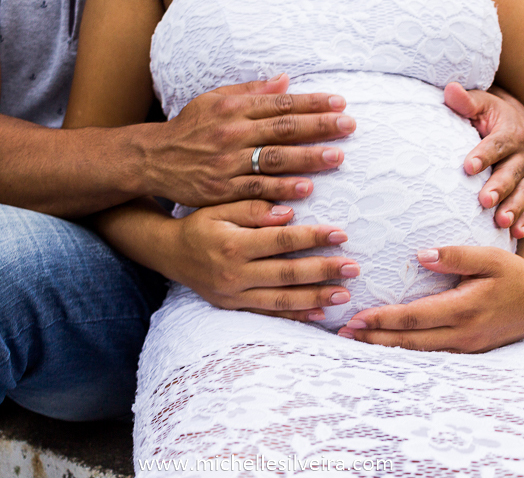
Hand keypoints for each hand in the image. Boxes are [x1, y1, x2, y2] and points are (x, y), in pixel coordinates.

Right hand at [145, 74, 355, 206]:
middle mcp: (232, 133)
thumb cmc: (190, 127)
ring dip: (308, 158)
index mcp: (232, 108)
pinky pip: (257, 188)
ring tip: (337, 157)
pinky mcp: (222, 189)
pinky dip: (282, 189)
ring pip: (274, 159)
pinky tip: (305, 189)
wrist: (154, 159)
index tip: (340, 103)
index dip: (311, 103)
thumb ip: (250, 92)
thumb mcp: (213, 100)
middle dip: (318, 127)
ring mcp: (227, 162)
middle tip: (349, 126)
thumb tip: (285, 80)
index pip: (279, 103)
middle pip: (282, 129)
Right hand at [161, 200, 359, 321]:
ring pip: (281, 301)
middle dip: (323, 271)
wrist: (170, 253)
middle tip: (353, 267)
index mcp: (233, 244)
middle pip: (286, 275)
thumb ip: (254, 208)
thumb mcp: (220, 206)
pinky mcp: (233, 308)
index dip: (313, 238)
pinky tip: (321, 314)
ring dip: (316, 298)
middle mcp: (234, 274)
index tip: (341, 234)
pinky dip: (297, 316)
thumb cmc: (200, 224)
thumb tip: (289, 213)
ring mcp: (234, 295)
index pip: (281, 241)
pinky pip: (269, 315)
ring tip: (345, 294)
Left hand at [337, 246, 523, 351]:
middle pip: (410, 341)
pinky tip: (387, 345)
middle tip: (344, 334)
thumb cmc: (514, 273)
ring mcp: (466, 346)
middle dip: (374, 338)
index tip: (356, 317)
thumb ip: (456, 255)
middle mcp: (463, 333)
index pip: (414, 317)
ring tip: (356, 341)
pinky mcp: (468, 350)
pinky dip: (405, 351)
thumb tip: (421, 255)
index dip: (383, 319)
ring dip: (386, 347)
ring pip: (418, 352)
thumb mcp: (489, 257)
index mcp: (464, 309)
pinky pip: (430, 355)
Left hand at [444, 82, 523, 237]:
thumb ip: (465, 101)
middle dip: (500, 187)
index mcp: (512, 132)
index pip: (497, 144)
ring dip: (513, 208)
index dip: (484, 155)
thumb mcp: (479, 103)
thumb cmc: (489, 113)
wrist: (516, 121)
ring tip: (501, 222)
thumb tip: (450, 89)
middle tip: (484, 200)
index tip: (467, 167)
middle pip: (512, 172)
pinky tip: (516, 235)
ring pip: (523, 192)